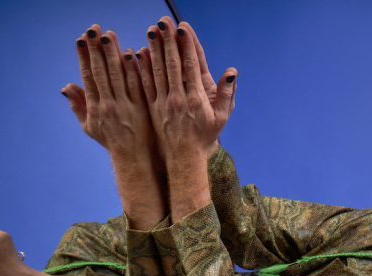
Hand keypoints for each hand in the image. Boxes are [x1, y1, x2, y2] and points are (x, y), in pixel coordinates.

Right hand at [62, 25, 157, 167]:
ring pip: (118, 76)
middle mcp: (109, 106)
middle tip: (93, 30)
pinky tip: (130, 53)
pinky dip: (133, 69)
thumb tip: (66, 86)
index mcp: (95, 108)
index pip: (88, 77)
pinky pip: (137, 85)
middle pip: (101, 72)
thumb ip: (78, 105)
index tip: (81, 39)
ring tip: (109, 35)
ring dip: (113, 54)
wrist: (133, 159)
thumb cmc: (110, 141)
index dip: (84, 57)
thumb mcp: (90, 127)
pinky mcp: (141, 109)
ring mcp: (125, 107)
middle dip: (96, 49)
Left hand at [140, 17, 236, 165]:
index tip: (183, 28)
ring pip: (158, 71)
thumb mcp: (222, 118)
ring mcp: (164, 103)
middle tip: (164, 21)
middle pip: (172, 64)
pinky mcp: (152, 108)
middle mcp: (179, 99)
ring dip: (154, 49)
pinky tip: (139, 52)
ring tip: (152, 30)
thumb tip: (232, 72)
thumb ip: (227, 94)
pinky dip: (143, 68)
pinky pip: (146, 84)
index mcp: (196, 99)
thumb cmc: (205, 137)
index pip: (191, 66)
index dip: (187, 45)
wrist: (184, 158)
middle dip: (168, 40)